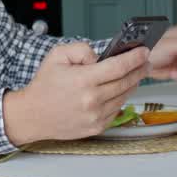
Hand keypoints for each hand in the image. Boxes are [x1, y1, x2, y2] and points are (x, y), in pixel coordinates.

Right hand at [3, 42, 148, 145]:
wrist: (32, 115)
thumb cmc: (44, 86)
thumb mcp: (57, 56)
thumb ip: (82, 49)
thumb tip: (101, 56)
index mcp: (83, 80)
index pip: (118, 67)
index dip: (135, 58)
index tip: (144, 52)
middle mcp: (91, 100)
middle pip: (126, 82)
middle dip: (139, 70)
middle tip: (145, 62)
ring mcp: (95, 116)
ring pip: (124, 96)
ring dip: (132, 84)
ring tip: (134, 74)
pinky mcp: (96, 127)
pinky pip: (117, 110)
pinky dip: (120, 99)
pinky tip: (118, 90)